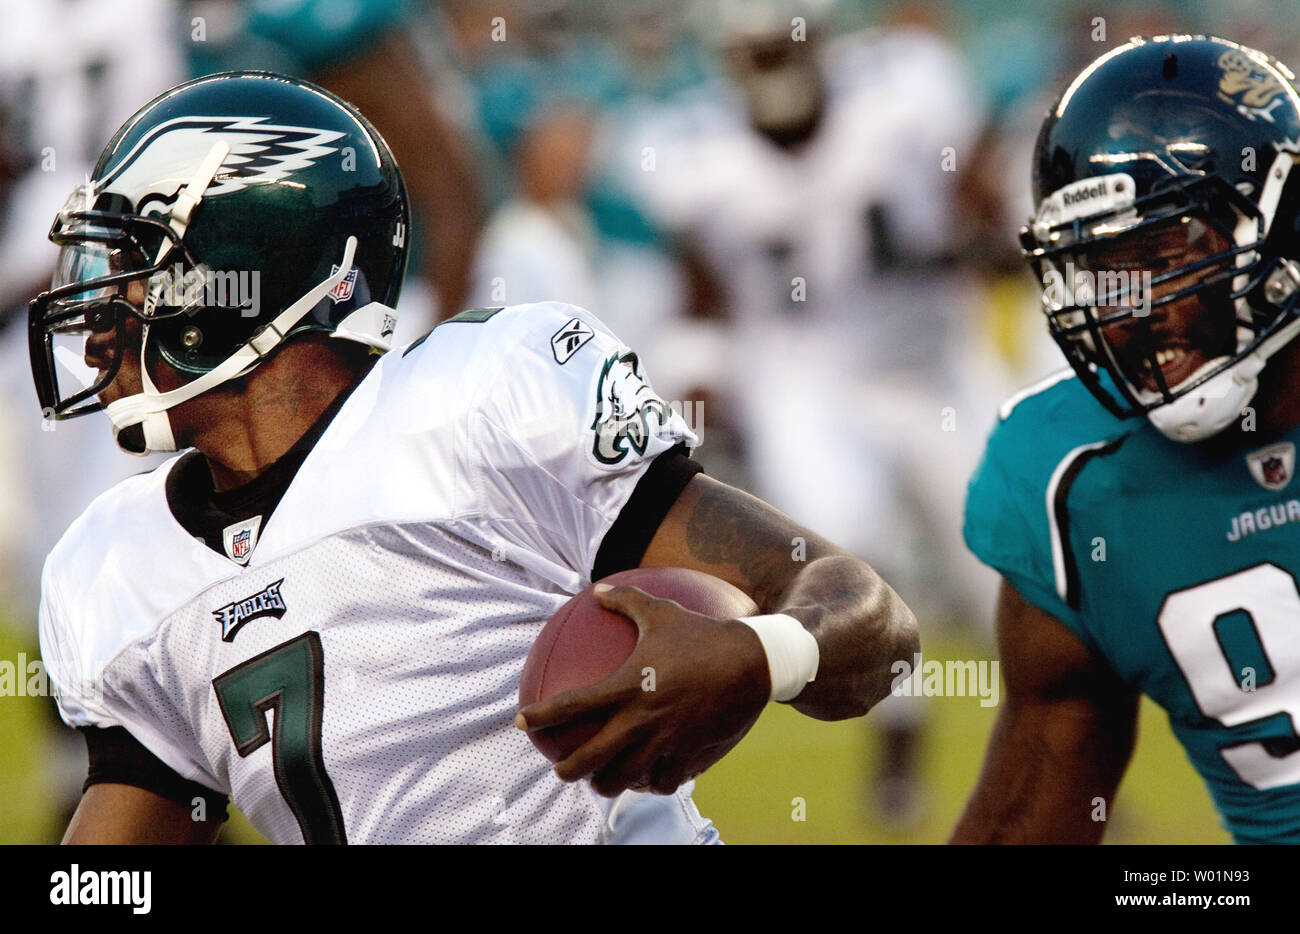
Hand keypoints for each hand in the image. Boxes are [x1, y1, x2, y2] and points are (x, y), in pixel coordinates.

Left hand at [516, 583, 770, 796]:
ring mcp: (666, 741)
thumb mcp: (662, 610)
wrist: (754, 663)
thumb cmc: (704, 633)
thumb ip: (626, 600)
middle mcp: (642, 719)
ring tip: (601, 780)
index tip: (522, 721)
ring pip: (625, 777)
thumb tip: (597, 591)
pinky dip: (650, 783)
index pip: (573, 705)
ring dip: (608, 782)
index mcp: (629, 685)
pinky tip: (647, 780)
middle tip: (561, 768)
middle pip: (592, 756)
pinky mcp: (690, 755)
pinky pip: (662, 781)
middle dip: (569, 769)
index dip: (542, 716)